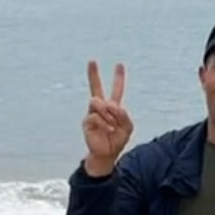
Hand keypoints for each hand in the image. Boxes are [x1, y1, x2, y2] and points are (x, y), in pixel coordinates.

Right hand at [82, 60, 132, 176]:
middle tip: (92, 61)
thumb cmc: (117, 140)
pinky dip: (105, 124)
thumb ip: (124, 116)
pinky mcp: (87, 122)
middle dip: (93, 74)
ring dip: (108, 113)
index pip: (117, 90)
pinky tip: (108, 130)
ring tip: (112, 125)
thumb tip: (113, 106)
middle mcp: (101, 108)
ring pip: (98, 102)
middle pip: (96, 88)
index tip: (120, 65)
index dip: (118, 78)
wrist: (107, 154)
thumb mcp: (128, 128)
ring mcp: (93, 114)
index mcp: (113, 107)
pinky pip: (96, 116)